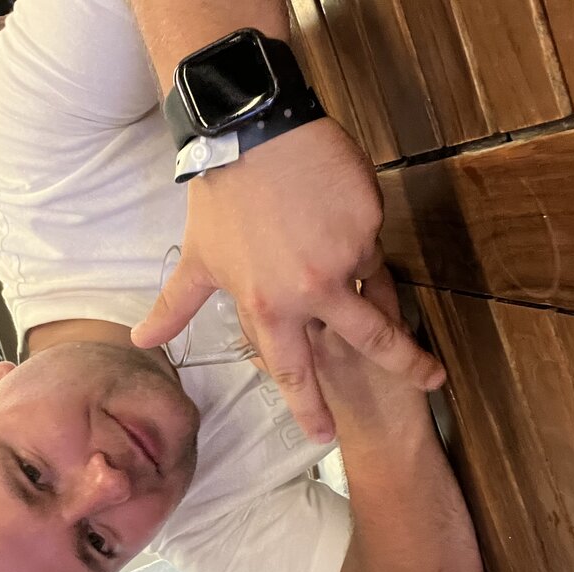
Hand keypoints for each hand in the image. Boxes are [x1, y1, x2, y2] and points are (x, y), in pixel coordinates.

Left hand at [131, 118, 444, 440]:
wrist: (250, 132)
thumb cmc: (220, 201)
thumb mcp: (197, 260)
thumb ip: (176, 308)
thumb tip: (141, 340)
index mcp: (271, 306)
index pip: (295, 370)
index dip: (310, 408)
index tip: (326, 438)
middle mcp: (314, 289)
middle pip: (372, 340)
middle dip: (407, 365)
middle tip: (432, 382)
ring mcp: (347, 253)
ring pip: (367, 273)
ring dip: (352, 262)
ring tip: (317, 227)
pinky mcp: (369, 217)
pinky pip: (371, 233)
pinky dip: (354, 224)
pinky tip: (327, 202)